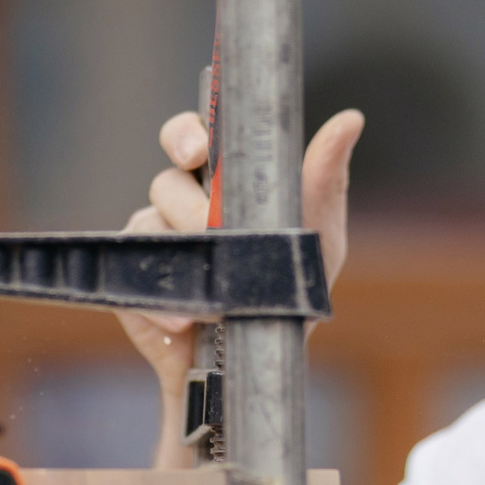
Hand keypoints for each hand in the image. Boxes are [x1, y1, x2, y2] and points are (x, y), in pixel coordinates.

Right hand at [117, 107, 364, 446]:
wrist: (259, 364)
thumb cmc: (289, 288)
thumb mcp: (318, 236)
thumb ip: (325, 178)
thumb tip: (350, 120)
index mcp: (217, 182)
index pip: (188, 137)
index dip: (185, 135)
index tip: (198, 149)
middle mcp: (178, 205)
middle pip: (165, 182)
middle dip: (187, 202)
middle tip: (209, 224)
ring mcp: (152, 246)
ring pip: (150, 230)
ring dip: (188, 260)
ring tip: (220, 296)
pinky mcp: (134, 288)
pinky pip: (137, 283)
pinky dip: (164, 304)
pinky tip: (187, 321)